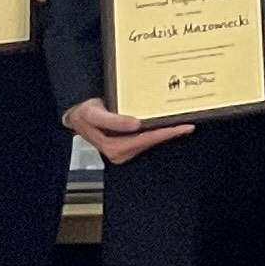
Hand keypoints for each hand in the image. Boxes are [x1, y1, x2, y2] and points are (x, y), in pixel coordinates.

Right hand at [63, 97, 193, 166]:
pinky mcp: (127, 143)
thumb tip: (135, 125)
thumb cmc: (83, 114)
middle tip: (188, 125)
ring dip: (165, 133)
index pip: (145, 140)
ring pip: (150, 140)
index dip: (164, 133)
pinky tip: (168, 125)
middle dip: (169, 134)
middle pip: (151, 141)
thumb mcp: (93, 114)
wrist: (76, 115)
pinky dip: (157, 131)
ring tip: (182, 124)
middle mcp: (120, 151)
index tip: (180, 127)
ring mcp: (124, 148)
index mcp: (114, 146)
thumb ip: (113, 121)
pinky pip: (146, 138)